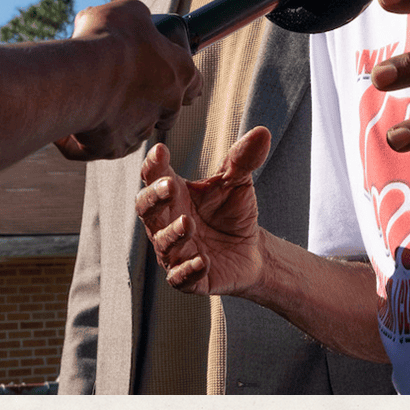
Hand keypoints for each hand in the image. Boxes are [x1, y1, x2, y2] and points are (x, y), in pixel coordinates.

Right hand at [54, 0, 202, 161]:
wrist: (84, 75)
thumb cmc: (111, 38)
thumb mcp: (131, 12)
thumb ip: (137, 20)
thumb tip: (130, 21)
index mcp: (179, 72)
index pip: (194, 82)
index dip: (176, 76)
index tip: (159, 69)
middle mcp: (166, 106)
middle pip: (164, 110)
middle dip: (144, 100)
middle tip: (118, 83)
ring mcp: (140, 130)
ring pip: (132, 129)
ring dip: (113, 118)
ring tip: (87, 100)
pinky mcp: (112, 148)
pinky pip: (95, 147)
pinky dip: (78, 140)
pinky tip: (63, 126)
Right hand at [135, 126, 270, 295]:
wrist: (251, 249)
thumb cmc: (233, 211)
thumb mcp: (238, 182)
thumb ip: (243, 159)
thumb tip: (262, 132)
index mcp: (174, 193)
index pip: (153, 177)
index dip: (152, 164)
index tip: (161, 150)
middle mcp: (167, 221)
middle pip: (146, 208)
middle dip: (154, 197)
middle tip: (170, 186)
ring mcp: (175, 250)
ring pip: (162, 243)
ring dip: (173, 233)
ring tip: (189, 223)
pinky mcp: (188, 278)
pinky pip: (180, 277)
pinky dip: (188, 270)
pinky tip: (203, 261)